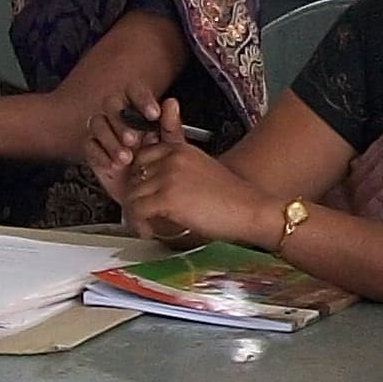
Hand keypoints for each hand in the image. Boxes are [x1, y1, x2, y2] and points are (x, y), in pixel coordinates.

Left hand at [106, 101, 276, 245]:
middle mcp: (171, 158)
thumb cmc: (231, 198)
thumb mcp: (201, 172)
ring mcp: (168, 176)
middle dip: (134, 197)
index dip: (138, 179)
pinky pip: (137, 210)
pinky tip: (149, 232)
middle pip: (133, 176)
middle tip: (142, 213)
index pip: (141, 157)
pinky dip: (138, 224)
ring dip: (135, 214)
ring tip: (146, 225)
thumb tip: (154, 186)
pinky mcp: (167, 198)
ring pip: (132, 195)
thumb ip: (177, 172)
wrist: (250, 210)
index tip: (142, 195)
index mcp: (180, 149)